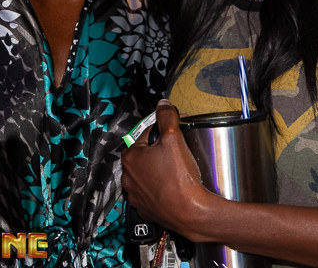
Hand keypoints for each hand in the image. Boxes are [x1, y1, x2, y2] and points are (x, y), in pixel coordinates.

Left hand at [122, 100, 210, 237]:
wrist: (190, 212)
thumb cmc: (179, 178)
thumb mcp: (173, 138)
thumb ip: (166, 117)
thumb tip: (163, 105)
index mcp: (130, 157)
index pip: (144, 134)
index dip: (160, 131)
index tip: (170, 133)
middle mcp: (128, 177)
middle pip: (144, 155)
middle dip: (158, 151)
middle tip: (174, 152)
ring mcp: (136, 195)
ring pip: (146, 175)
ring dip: (157, 170)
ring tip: (175, 170)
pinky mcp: (145, 209)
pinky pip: (151, 193)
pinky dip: (159, 188)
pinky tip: (172, 186)